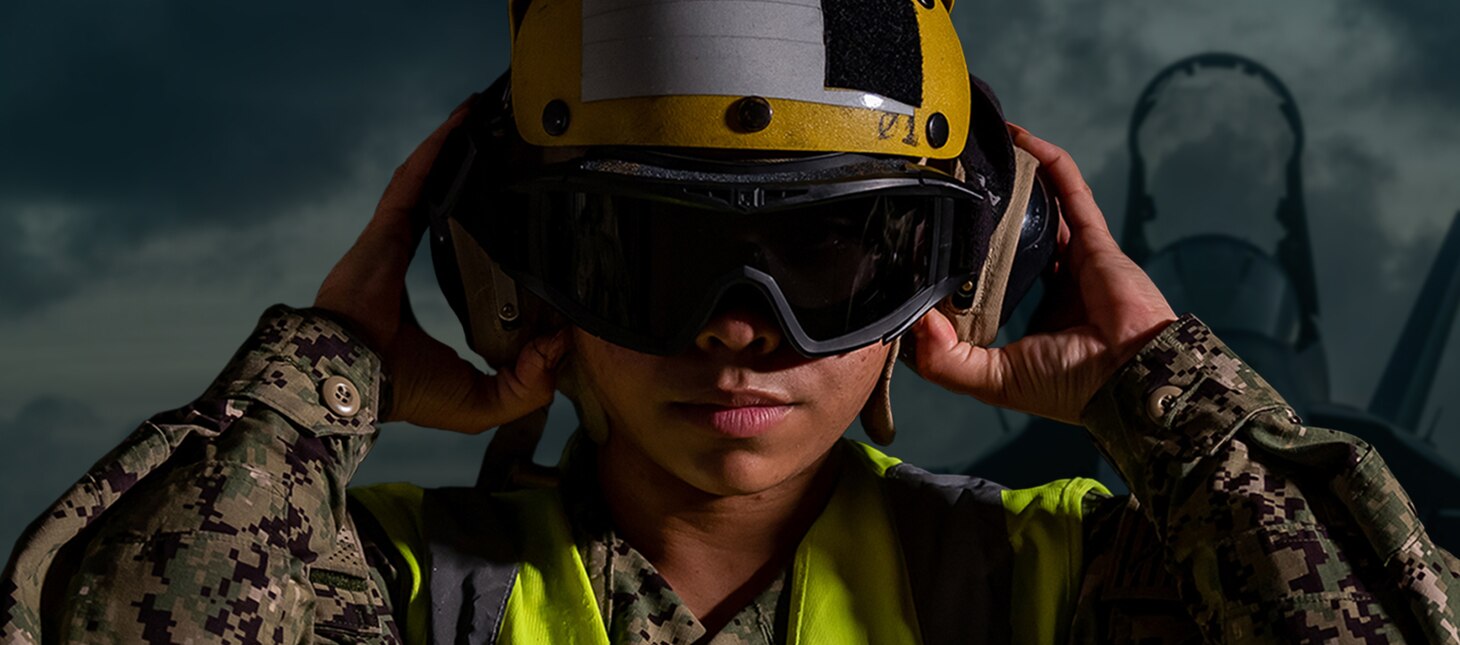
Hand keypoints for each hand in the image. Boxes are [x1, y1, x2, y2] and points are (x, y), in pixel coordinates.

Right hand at [313, 95, 567, 432]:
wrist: (354, 378)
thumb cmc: (407, 391)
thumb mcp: (483, 402)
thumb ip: (528, 384)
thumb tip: (563, 345)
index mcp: (441, 299)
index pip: (476, 259)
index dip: (503, 239)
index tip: (537, 222)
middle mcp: (417, 262)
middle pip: (453, 207)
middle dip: (478, 176)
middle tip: (514, 150)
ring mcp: (398, 239)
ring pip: (435, 182)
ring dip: (459, 149)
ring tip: (490, 118)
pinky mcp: (388, 226)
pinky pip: (415, 177)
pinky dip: (437, 148)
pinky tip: (462, 120)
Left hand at [908, 126, 1176, 424]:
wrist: (1134, 375)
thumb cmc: (1070, 385)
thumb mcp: (994, 381)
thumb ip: (946, 361)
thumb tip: (916, 323)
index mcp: (1030, 318)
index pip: (991, 281)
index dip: (964, 262)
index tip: (931, 241)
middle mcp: (1053, 284)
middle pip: (1015, 236)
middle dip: (988, 211)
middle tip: (953, 185)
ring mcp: (1078, 259)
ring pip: (1042, 208)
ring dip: (1017, 178)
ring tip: (981, 153)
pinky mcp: (1097, 240)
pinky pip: (1071, 191)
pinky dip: (1051, 164)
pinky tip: (1022, 141)